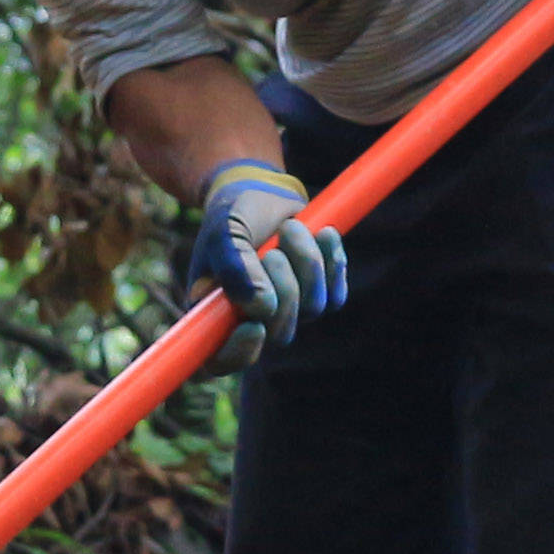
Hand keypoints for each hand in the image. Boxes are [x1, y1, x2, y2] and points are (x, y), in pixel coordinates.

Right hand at [192, 158, 347, 348]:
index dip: (239, 352)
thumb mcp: (223, 232)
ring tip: (289, 229)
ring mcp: (290, 311)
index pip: (222, 361)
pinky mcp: (320, 295)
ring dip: (306, 262)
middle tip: (271, 251)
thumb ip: (233, 266)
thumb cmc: (233, 216)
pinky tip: (322, 233)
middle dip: (283, 286)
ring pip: (313, 308)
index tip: (254, 325)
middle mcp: (253, 321)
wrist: (260, 192)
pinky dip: (331, 260)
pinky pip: (337, 294)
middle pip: (281, 333)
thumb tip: (261, 308)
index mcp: (216, 315)